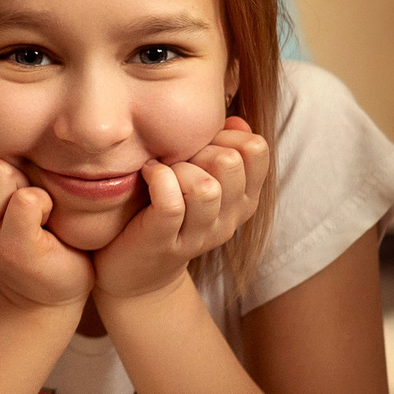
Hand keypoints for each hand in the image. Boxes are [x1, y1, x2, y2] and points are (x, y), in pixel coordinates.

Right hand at [0, 126, 91, 312]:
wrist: (47, 279)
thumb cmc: (22, 214)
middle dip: (0, 159)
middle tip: (15, 189)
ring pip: (0, 171)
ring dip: (25, 183)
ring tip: (30, 206)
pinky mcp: (12, 248)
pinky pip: (27, 200)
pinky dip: (44, 204)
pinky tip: (45, 220)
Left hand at [90, 117, 267, 302]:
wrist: (136, 272)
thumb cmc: (165, 212)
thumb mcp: (199, 178)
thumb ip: (221, 149)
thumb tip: (237, 121)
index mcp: (244, 199)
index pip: (257, 149)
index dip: (227, 133)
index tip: (201, 141)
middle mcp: (229, 219)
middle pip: (230, 162)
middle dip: (199, 148)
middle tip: (177, 157)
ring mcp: (199, 234)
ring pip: (205, 186)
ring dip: (178, 168)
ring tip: (162, 168)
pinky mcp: (165, 241)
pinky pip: (172, 201)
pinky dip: (158, 178)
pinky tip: (148, 173)